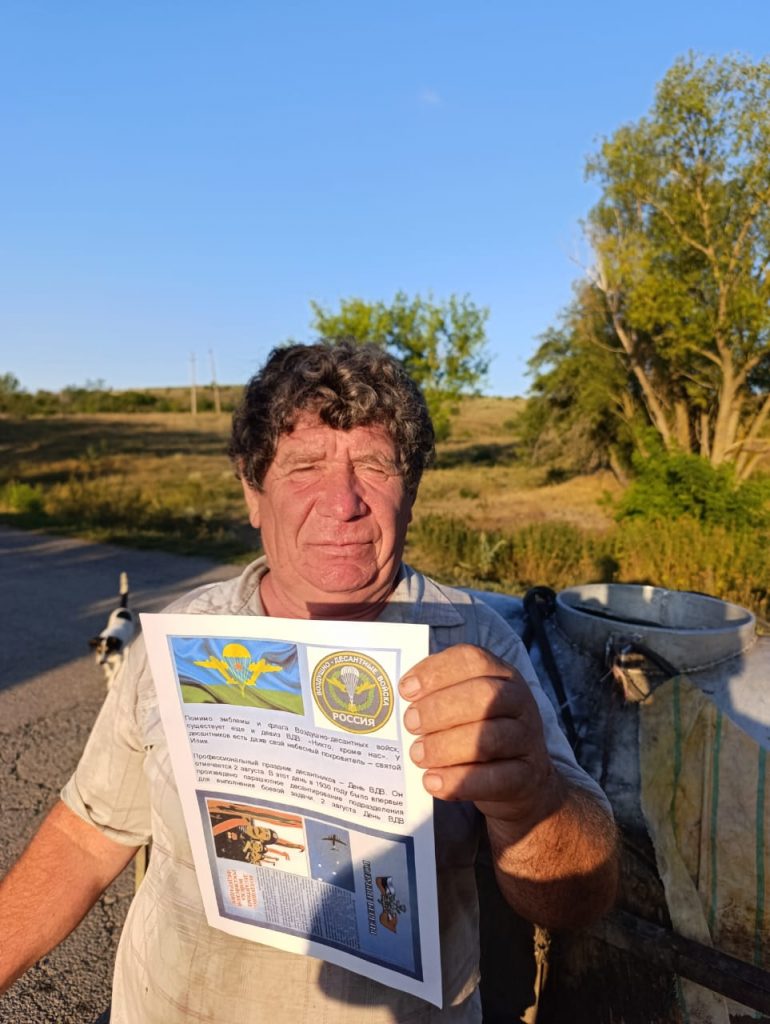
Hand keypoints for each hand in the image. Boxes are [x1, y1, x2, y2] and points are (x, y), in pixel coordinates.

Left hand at [399, 643, 564, 828]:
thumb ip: (436, 696)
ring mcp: (527, 739)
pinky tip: (432, 782)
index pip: (472, 659)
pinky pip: (496, 778)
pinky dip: (460, 781)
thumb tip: (394, 698)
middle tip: (410, 724)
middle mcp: (519, 700)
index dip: (436, 671)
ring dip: (445, 747)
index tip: (405, 690)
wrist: (521, 781)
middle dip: (439, 709)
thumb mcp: (463, 706)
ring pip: (489, 738)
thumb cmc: (477, 733)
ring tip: (417, 756)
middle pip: (483, 695)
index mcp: (501, 674)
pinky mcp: (527, 777)